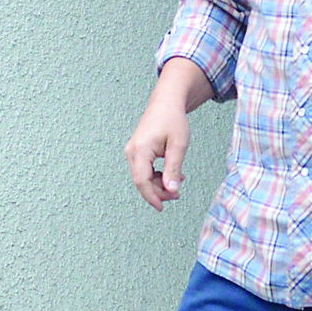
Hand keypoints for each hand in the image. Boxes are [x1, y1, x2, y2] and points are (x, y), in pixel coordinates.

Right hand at [125, 58, 209, 211]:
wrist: (166, 103)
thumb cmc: (173, 120)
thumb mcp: (178, 145)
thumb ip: (174, 168)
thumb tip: (172, 190)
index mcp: (140, 150)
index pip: (142, 181)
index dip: (152, 196)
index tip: (162, 207)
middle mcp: (132, 152)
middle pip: (141, 181)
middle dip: (159, 191)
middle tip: (178, 194)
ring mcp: (133, 151)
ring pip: (143, 177)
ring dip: (159, 184)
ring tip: (179, 182)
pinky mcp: (137, 151)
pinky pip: (144, 170)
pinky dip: (157, 176)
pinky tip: (172, 174)